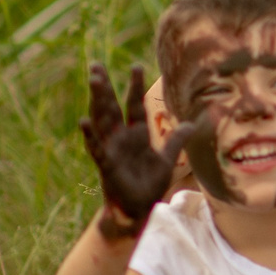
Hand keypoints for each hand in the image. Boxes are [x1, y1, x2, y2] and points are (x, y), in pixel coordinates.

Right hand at [79, 64, 201, 239]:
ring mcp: (111, 149)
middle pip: (112, 106)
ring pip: (102, 120)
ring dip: (97, 100)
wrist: (138, 209)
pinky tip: (83, 120)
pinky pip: (95, 147)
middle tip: (96, 65)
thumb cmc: (149, 184)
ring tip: (93, 80)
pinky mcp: (106, 164)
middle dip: (105, 87)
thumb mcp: (166, 160)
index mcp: (136, 134)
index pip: (135, 105)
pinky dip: (90, 135)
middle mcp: (121, 137)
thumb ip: (176, 140)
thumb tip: (192, 124)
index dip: (135, 86)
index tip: (135, 66)